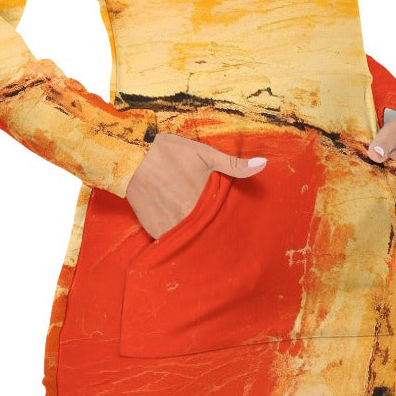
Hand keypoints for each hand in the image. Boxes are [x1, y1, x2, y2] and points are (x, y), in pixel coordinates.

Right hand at [124, 133, 266, 239]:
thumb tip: (263, 165)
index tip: (237, 230)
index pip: (223, 224)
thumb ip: (233, 165)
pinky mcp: (154, 232)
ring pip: (190, 240)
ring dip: (196, 239)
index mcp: (203, 204)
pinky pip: (171, 241)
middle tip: (221, 236)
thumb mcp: (204, 154)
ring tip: (203, 238)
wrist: (131, 158)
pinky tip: (181, 232)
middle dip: (214, 235)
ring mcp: (169, 228)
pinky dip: (177, 238)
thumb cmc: (169, 154)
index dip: (230, 226)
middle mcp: (187, 220)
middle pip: (207, 235)